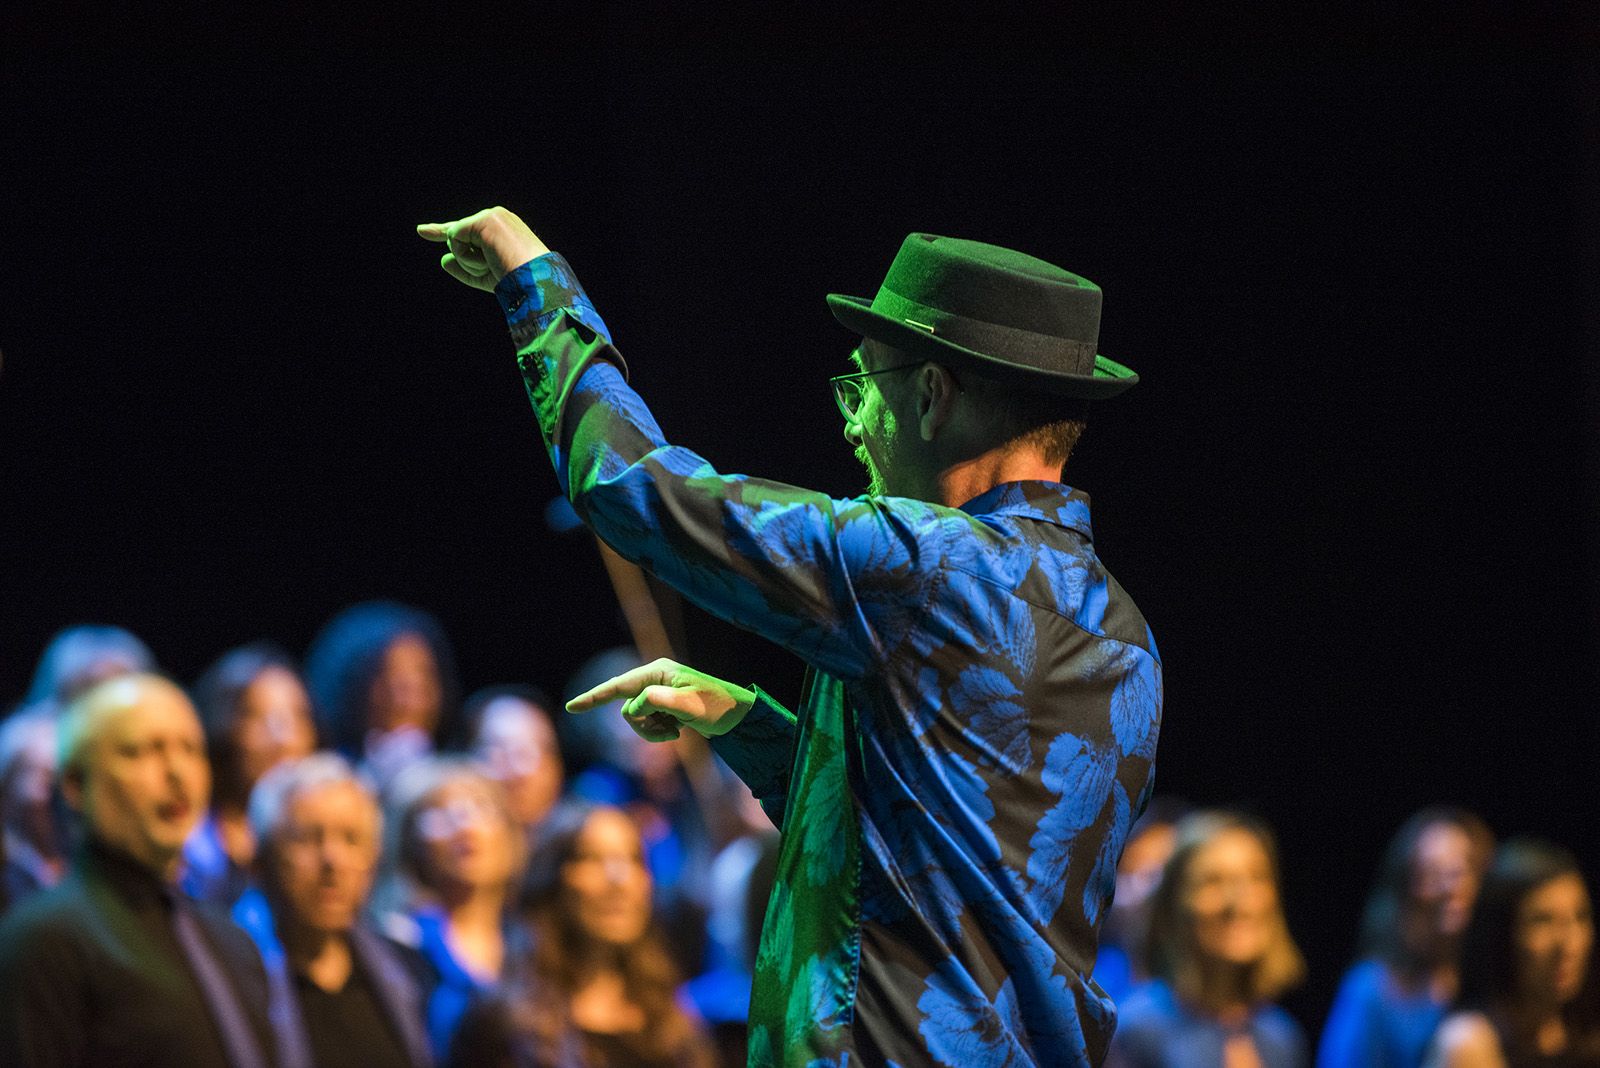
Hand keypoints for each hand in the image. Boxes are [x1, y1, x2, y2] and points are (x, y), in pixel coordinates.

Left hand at [416, 206, 550, 291]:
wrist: (536, 282)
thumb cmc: (517, 283)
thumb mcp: (487, 277)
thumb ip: (464, 268)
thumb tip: (443, 259)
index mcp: (501, 228)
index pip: (465, 229)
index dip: (441, 230)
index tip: (421, 230)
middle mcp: (496, 217)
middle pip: (456, 237)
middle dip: (467, 261)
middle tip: (495, 268)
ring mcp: (490, 217)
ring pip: (455, 239)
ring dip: (469, 261)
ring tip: (495, 265)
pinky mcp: (484, 220)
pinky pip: (455, 238)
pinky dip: (466, 256)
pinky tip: (488, 258)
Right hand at [566, 658, 755, 742]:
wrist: (737, 715)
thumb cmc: (716, 706)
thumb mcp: (688, 705)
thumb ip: (657, 701)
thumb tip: (632, 707)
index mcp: (658, 672)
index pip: (618, 686)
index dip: (594, 698)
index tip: (571, 707)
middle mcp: (654, 678)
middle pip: (626, 709)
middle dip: (643, 726)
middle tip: (669, 732)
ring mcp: (658, 692)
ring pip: (636, 720)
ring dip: (652, 732)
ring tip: (676, 732)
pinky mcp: (662, 706)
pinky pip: (647, 724)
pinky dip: (658, 733)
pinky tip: (678, 731)